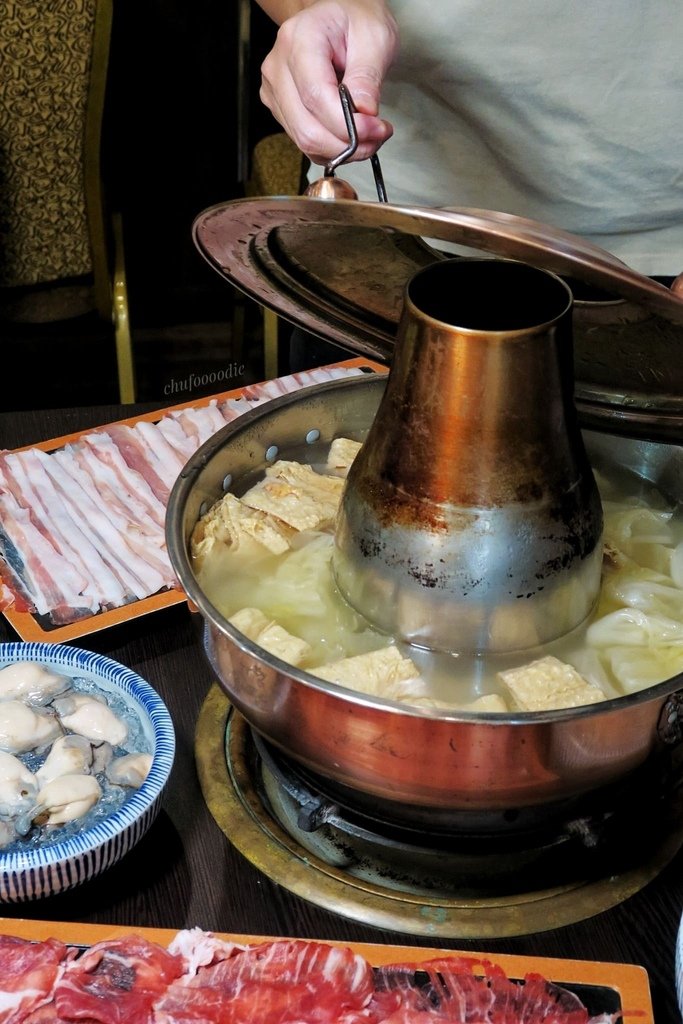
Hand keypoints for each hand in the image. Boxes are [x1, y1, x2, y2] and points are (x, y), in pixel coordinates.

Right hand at [259, 0, 398, 164]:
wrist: (338, 17)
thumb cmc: (354, 20)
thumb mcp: (374, 37)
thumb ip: (367, 77)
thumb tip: (364, 113)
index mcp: (299, 40)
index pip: (316, 97)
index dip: (347, 124)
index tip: (376, 128)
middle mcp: (278, 67)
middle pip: (307, 128)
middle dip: (346, 144)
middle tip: (377, 137)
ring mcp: (275, 90)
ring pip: (305, 141)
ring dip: (341, 149)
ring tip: (368, 134)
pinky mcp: (281, 108)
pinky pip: (305, 142)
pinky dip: (331, 148)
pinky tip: (350, 135)